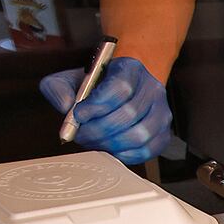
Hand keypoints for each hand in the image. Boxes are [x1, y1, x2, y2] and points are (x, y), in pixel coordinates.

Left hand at [39, 56, 173, 164]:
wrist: (122, 87)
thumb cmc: (96, 85)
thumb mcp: (71, 78)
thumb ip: (59, 88)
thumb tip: (66, 107)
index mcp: (130, 69)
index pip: (120, 88)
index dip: (98, 105)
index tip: (79, 115)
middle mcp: (152, 89)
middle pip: (129, 114)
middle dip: (99, 129)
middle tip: (81, 134)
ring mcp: (161, 112)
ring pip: (140, 135)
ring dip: (111, 143)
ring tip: (94, 142)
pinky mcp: (163, 133)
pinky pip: (147, 150)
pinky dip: (125, 154)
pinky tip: (110, 149)